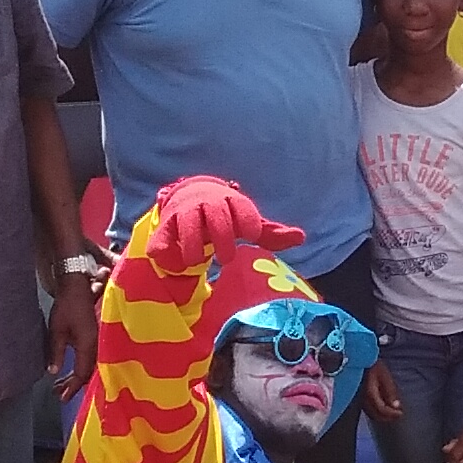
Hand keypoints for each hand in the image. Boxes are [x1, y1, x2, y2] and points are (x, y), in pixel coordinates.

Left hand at [48, 274, 100, 399]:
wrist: (78, 286)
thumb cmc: (67, 306)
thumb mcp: (57, 330)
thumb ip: (56, 353)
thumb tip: (54, 372)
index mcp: (88, 344)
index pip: (82, 372)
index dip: (72, 387)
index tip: (61, 397)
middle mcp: (97, 345)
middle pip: (88, 372)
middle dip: (73, 385)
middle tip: (58, 393)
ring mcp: (98, 341)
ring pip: (90, 366)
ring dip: (76, 377)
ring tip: (60, 385)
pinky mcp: (96, 337)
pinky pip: (91, 359)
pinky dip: (80, 367)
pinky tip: (71, 371)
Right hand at [152, 175, 302, 269]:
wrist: (191, 197)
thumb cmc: (226, 215)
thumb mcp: (248, 222)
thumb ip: (271, 233)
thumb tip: (301, 237)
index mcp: (231, 202)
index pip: (241, 207)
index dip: (247, 220)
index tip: (250, 234)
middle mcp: (208, 204)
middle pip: (216, 216)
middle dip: (222, 236)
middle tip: (228, 258)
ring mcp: (185, 213)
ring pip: (187, 225)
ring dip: (193, 245)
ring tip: (199, 261)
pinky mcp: (166, 226)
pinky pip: (162, 238)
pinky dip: (165, 250)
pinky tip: (175, 264)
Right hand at [360, 364, 402, 422]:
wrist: (358, 359)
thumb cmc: (373, 366)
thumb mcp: (385, 376)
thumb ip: (390, 392)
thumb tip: (396, 406)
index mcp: (370, 394)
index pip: (382, 410)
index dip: (392, 414)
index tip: (400, 413)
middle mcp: (363, 399)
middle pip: (376, 415)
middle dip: (388, 417)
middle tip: (397, 414)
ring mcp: (359, 399)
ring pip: (371, 414)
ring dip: (382, 416)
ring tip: (391, 413)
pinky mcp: (357, 398)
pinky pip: (367, 410)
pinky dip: (376, 412)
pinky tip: (381, 409)